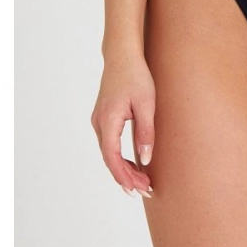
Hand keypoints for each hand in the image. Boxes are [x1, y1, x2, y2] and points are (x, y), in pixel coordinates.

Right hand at [91, 55, 155, 198]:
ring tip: (143, 182)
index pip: (112, 157)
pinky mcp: (104, 118)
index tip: (138, 189)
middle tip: (146, 190)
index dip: (124, 176)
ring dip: (124, 169)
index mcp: (108, 120)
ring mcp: (99, 121)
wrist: (122, 56)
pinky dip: (120, 157)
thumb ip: (145, 131)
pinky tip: (134, 164)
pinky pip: (110, 145)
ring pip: (109, 153)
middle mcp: (99, 123)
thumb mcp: (146, 103)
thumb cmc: (136, 76)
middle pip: (110, 159)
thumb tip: (145, 159)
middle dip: (127, 177)